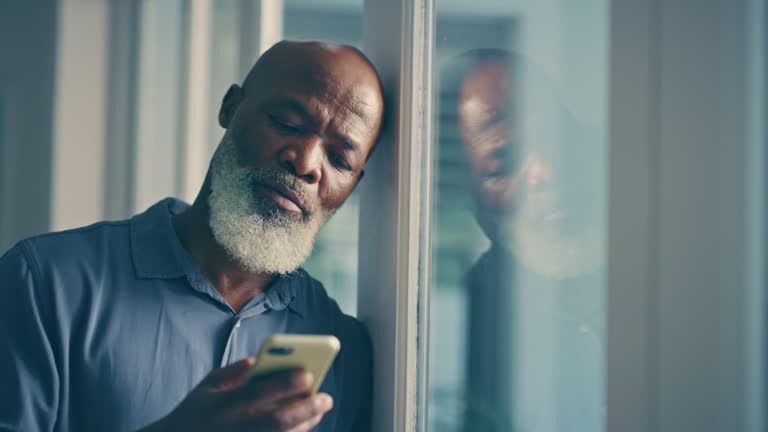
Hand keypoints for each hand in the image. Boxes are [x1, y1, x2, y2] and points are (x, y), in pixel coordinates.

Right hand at [141, 357, 332, 431]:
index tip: (308, 373)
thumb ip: (232, 371)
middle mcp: (236, 427)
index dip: (286, 382)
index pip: (259, 391)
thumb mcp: (206, 386)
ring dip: (306, 425)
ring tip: (319, 409)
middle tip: (326, 397)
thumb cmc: (194, 413)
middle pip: (279, 420)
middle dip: (306, 408)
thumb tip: (256, 361)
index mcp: (224, 404)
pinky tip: (304, 426)